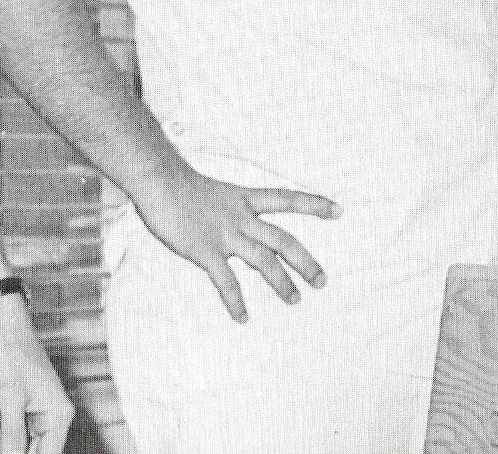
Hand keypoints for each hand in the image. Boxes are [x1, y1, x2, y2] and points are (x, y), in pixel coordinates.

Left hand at [0, 291, 74, 453]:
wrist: (4, 331)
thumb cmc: (11, 354)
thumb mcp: (9, 398)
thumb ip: (12, 433)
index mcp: (58, 414)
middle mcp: (53, 416)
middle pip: (39, 451)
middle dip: (19, 453)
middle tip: (1, 447)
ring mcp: (39, 413)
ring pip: (28, 446)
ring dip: (13, 448)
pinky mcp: (25, 410)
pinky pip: (18, 435)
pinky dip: (8, 441)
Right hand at [131, 165, 341, 321]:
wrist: (158, 180)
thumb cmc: (180, 185)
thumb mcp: (215, 192)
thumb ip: (229, 209)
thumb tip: (236, 223)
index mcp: (245, 198)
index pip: (287, 198)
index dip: (314, 204)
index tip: (339, 210)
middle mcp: (242, 217)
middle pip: (284, 240)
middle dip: (305, 261)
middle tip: (322, 281)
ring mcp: (225, 234)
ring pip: (264, 261)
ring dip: (282, 283)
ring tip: (295, 301)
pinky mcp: (205, 250)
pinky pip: (226, 281)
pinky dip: (235, 301)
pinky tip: (243, 317)